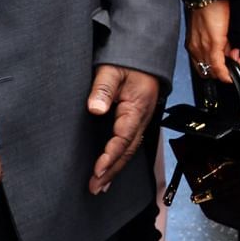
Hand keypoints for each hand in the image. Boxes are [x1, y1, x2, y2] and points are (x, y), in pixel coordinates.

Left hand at [86, 64, 159, 194]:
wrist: (144, 53)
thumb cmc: (129, 60)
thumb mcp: (112, 70)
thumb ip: (102, 89)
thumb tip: (95, 109)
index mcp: (137, 108)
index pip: (123, 138)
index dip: (110, 156)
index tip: (97, 170)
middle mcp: (141, 118)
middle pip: (128, 150)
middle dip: (112, 171)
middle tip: (95, 187)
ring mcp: (140, 119)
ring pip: (129, 149)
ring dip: (115, 169)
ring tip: (101, 186)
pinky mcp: (136, 119)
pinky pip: (129, 143)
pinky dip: (119, 158)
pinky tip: (110, 167)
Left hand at [185, 0, 239, 84]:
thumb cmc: (210, 7)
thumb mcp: (213, 28)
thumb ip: (218, 41)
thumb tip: (228, 51)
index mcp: (194, 44)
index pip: (203, 66)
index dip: (218, 69)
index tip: (230, 61)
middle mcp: (195, 49)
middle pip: (208, 71)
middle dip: (225, 70)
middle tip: (237, 60)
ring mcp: (203, 48)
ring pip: (213, 71)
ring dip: (229, 69)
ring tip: (239, 57)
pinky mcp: (213, 45)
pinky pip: (218, 67)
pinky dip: (226, 73)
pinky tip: (234, 72)